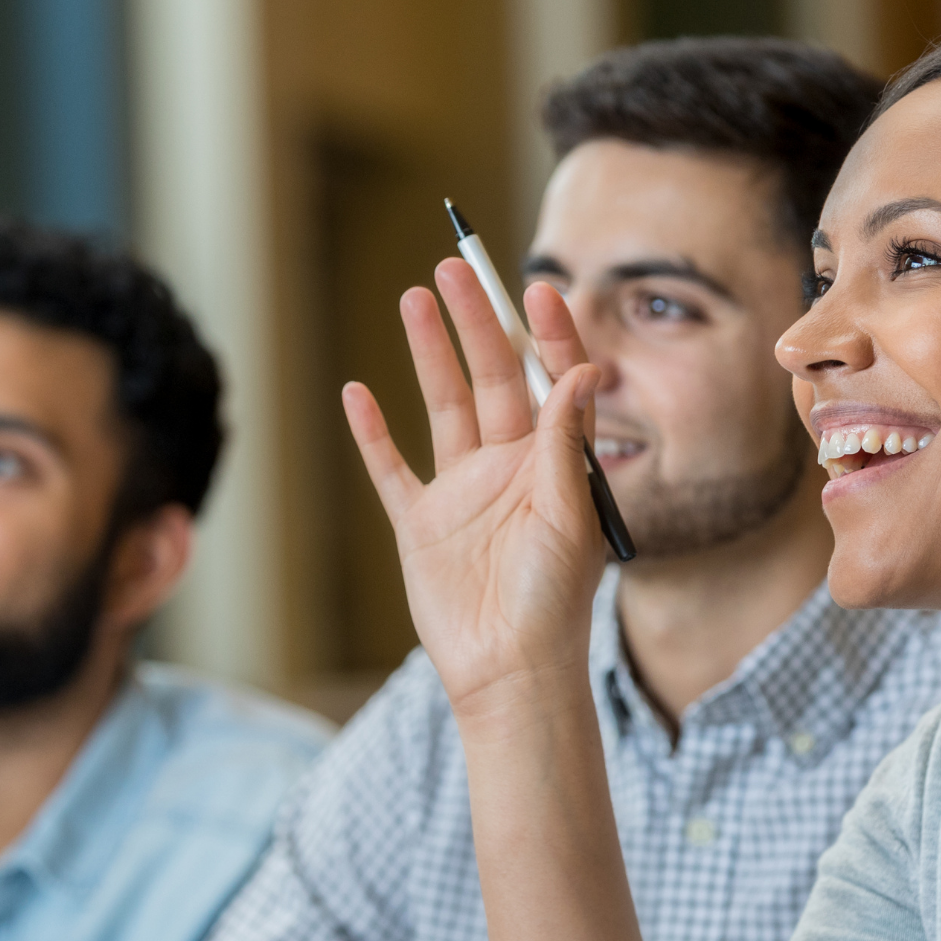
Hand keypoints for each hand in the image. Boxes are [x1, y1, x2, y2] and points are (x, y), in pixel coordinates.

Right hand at [343, 264, 608, 722]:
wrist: (509, 673)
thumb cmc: (553, 604)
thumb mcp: (569, 517)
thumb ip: (567, 443)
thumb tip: (582, 369)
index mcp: (554, 463)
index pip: (551, 381)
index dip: (546, 333)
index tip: (536, 287)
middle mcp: (509, 467)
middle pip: (491, 377)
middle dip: (476, 321)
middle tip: (457, 266)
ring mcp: (461, 493)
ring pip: (443, 405)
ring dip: (428, 353)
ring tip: (414, 297)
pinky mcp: (420, 524)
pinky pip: (392, 468)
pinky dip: (372, 433)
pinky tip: (358, 394)